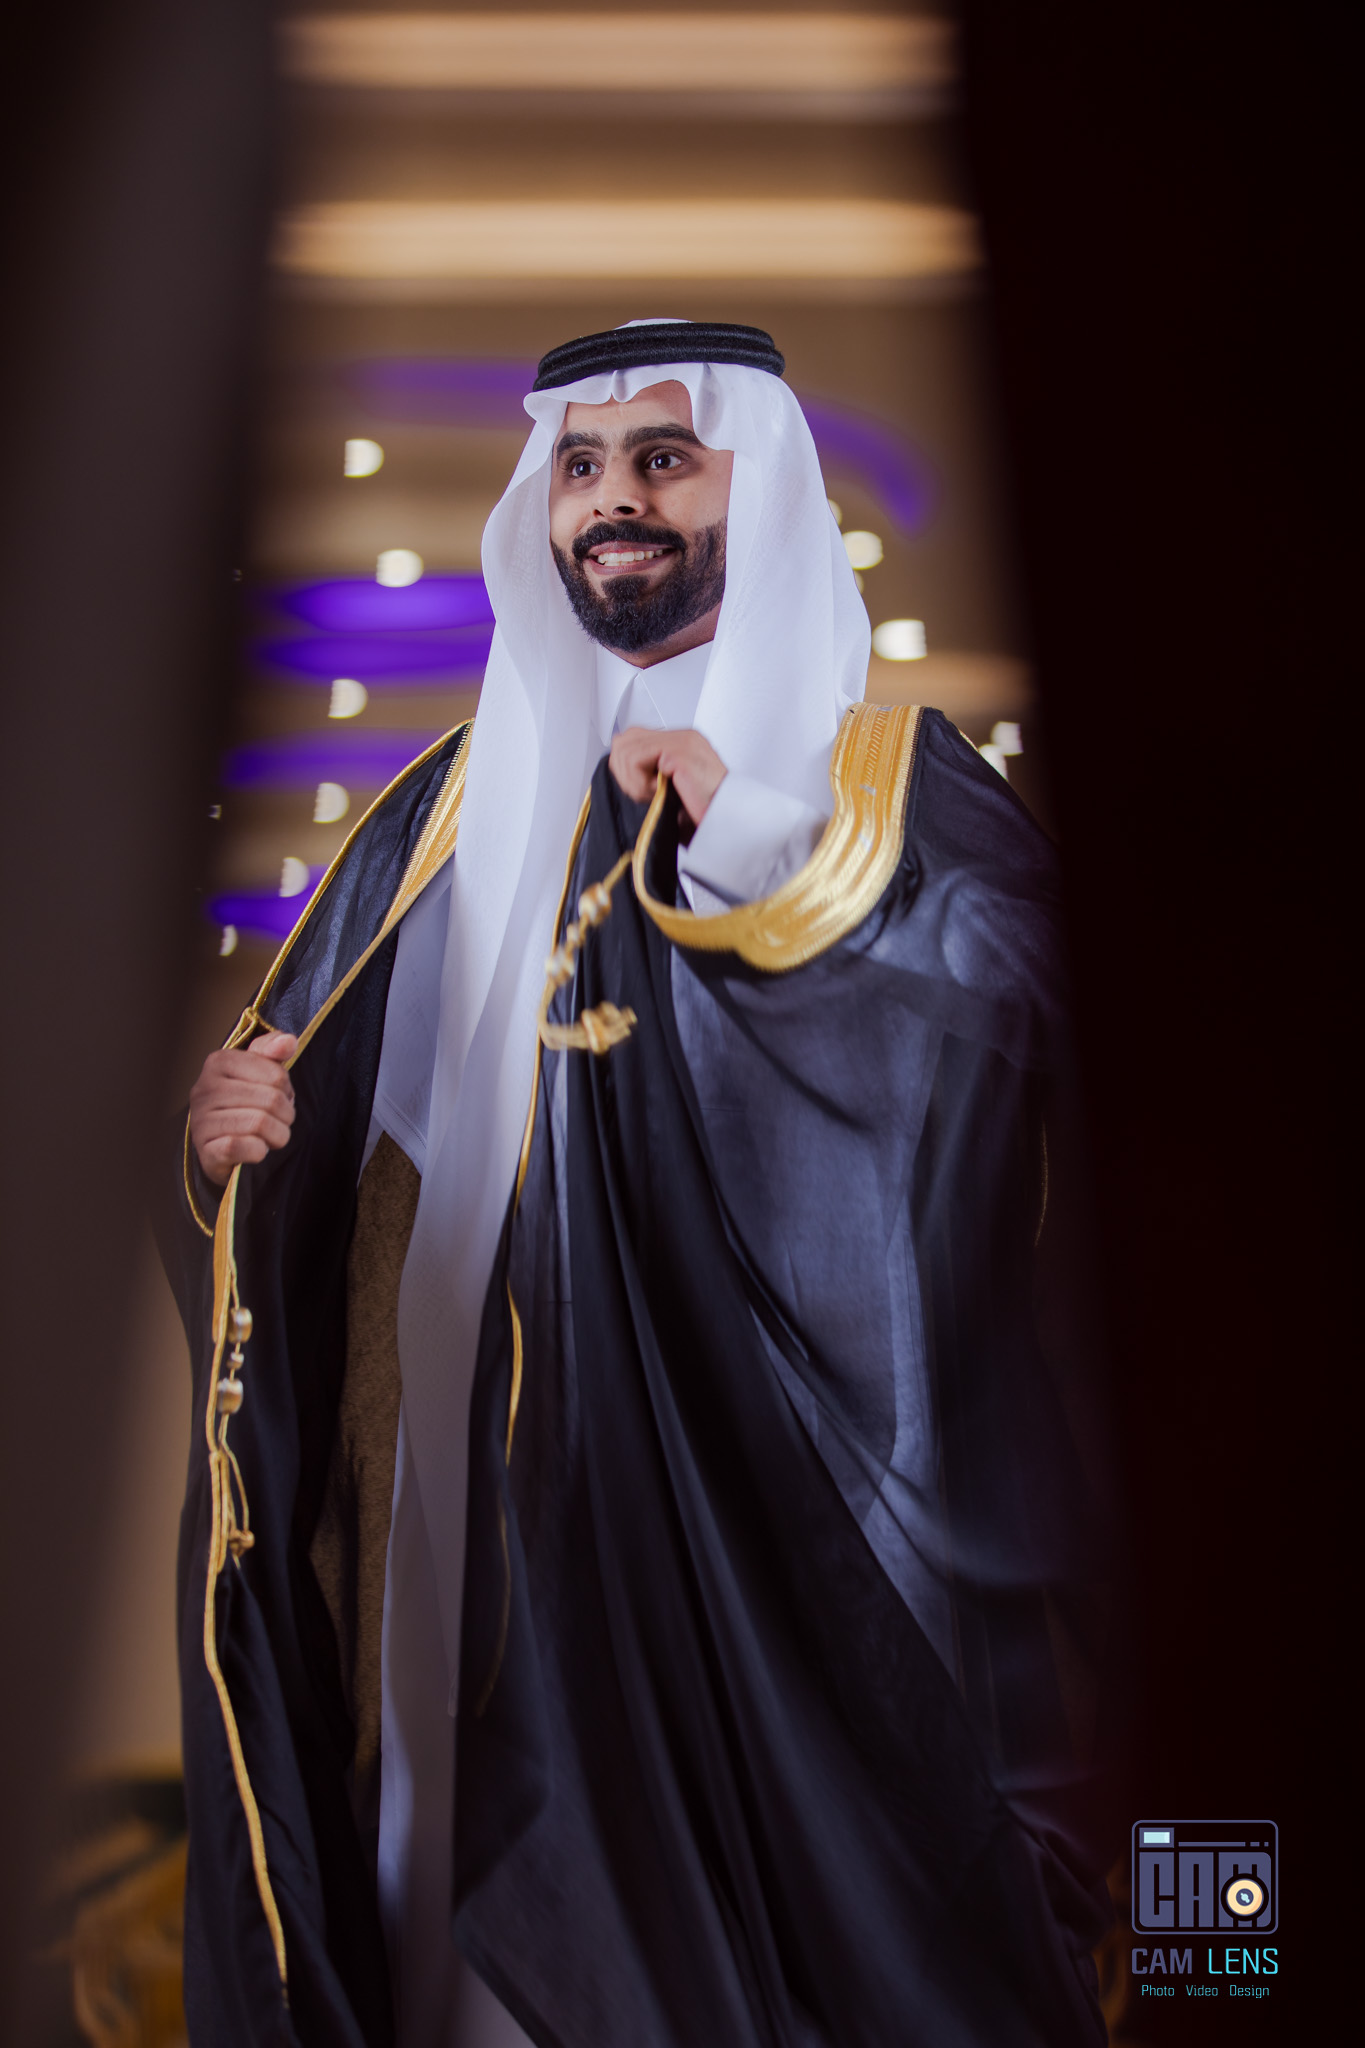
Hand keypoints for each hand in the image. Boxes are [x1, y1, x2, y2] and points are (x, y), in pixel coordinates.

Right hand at [189, 1030, 297, 1187]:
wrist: (218, 1145)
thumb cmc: (244, 1102)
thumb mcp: (259, 1071)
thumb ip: (273, 1051)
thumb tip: (288, 1042)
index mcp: (218, 1062)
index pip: (277, 1075)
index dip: (287, 1090)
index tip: (280, 1096)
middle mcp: (204, 1089)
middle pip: (272, 1100)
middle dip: (286, 1115)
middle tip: (279, 1119)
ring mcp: (201, 1120)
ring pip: (261, 1124)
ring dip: (278, 1135)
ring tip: (272, 1134)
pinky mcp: (207, 1150)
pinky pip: (247, 1147)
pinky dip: (261, 1150)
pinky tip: (257, 1147)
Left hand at [608, 727, 725, 826]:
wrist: (729, 825)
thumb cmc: (705, 814)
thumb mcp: (670, 788)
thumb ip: (649, 772)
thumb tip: (619, 766)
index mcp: (681, 743)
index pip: (631, 739)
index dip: (625, 768)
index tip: (642, 791)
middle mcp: (682, 736)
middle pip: (623, 741)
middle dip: (625, 774)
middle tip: (648, 794)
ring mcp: (682, 741)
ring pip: (625, 749)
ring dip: (634, 781)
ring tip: (656, 795)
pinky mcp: (679, 752)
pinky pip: (635, 760)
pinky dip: (641, 784)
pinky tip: (661, 793)